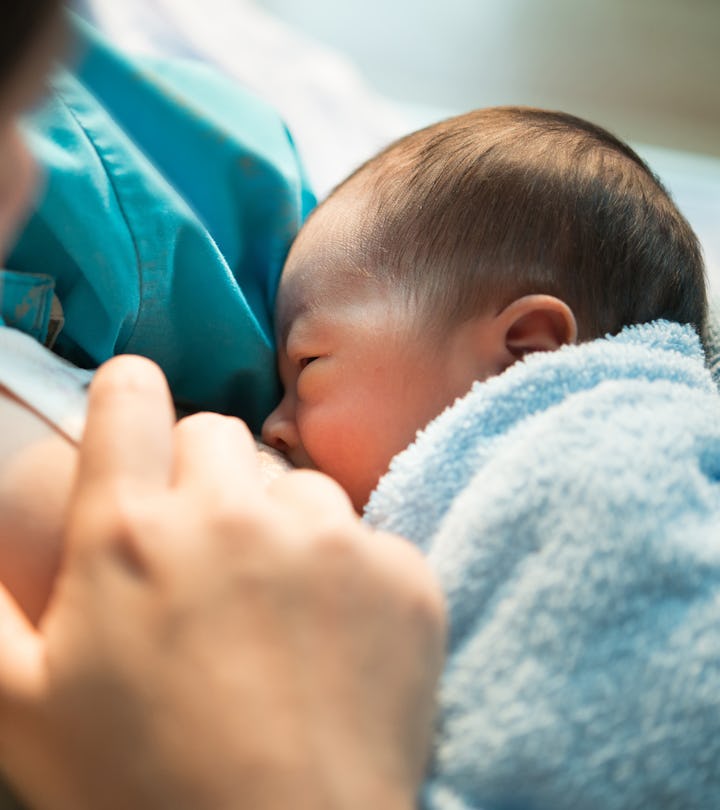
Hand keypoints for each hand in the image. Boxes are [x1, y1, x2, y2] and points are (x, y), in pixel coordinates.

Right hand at [0, 356, 444, 809]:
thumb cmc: (139, 789)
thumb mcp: (20, 705)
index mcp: (134, 531)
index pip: (131, 395)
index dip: (128, 399)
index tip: (134, 421)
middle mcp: (234, 514)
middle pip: (216, 433)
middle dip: (200, 474)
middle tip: (199, 552)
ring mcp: (331, 539)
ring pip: (296, 484)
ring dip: (278, 524)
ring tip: (270, 607)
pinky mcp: (402, 575)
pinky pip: (367, 537)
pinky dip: (349, 572)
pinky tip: (333, 639)